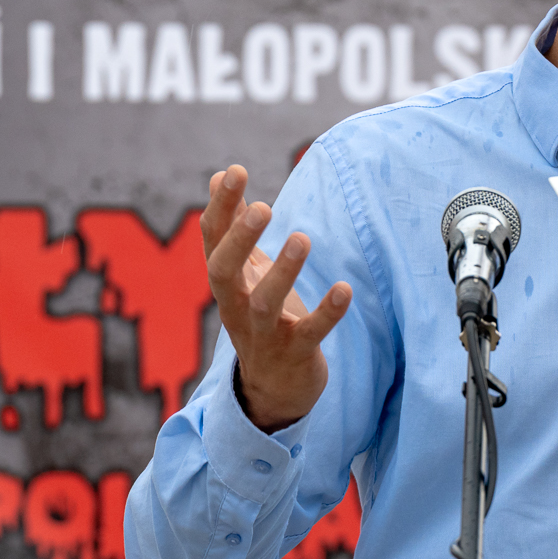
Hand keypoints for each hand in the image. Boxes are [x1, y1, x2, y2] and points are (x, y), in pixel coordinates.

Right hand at [202, 165, 352, 431]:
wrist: (273, 387)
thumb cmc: (259, 314)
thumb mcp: (243, 270)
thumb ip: (231, 225)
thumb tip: (217, 175)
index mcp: (224, 280)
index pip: (212, 239)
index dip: (221, 206)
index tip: (234, 171)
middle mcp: (235, 305)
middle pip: (223, 271)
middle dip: (240, 239)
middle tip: (263, 206)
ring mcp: (264, 332)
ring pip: (264, 303)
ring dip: (283, 272)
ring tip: (302, 238)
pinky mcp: (295, 353)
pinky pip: (311, 333)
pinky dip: (328, 312)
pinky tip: (345, 288)